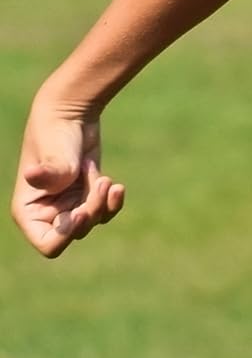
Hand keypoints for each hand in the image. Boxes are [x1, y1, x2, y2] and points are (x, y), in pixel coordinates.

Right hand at [11, 96, 124, 258]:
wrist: (70, 113)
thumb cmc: (54, 131)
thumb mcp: (54, 154)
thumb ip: (50, 173)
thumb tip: (32, 177)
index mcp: (28, 210)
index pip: (48, 244)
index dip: (67, 234)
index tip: (82, 212)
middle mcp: (46, 212)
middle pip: (76, 232)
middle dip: (92, 210)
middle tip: (100, 183)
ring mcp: (67, 206)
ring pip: (93, 223)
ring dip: (103, 202)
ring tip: (103, 177)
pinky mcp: (85, 198)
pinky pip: (105, 213)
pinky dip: (113, 201)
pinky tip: (117, 186)